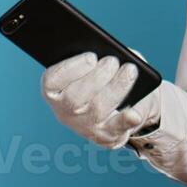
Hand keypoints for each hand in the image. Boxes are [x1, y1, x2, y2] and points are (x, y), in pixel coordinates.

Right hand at [40, 52, 158, 148]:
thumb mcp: (98, 62)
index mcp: (55, 91)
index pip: (51, 82)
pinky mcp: (108, 135)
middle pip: (74, 98)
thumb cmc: (106, 76)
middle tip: (113, 61)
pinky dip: (125, 120)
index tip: (91, 56)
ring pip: (97, 109)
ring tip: (130, 70)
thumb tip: (115, 52)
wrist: (127, 103)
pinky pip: (116, 128)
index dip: (70, 68)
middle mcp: (65, 112)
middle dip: (97, 77)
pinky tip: (134, 114)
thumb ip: (102, 53)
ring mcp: (85, 126)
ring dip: (116, 87)